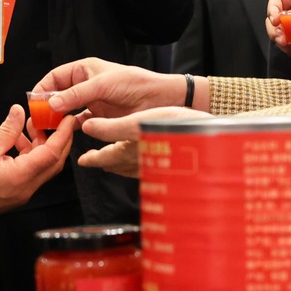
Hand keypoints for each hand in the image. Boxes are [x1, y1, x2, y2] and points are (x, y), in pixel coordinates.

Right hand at [0, 104, 76, 228]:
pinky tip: (19, 142)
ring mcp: (25, 191)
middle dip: (59, 139)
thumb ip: (6, 131)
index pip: (52, 153)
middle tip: (55, 120)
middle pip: (55, 161)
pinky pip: (34, 171)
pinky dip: (32, 155)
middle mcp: (28, 186)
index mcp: (21, 175)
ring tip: (31, 127)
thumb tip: (19, 112)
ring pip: (44, 166)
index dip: (63, 134)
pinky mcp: (19, 192)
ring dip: (43, 146)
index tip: (68, 119)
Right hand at [36, 57, 187, 120]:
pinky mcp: (99, 116)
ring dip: (57, 117)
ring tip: (48, 127)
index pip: (55, 77)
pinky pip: (79, 121)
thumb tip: (51, 104)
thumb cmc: (134, 83)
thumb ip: (76, 95)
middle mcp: (85, 85)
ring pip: (67, 109)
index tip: (34, 101)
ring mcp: (92, 101)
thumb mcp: (101, 85)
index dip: (43, 87)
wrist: (158, 98)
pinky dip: (71, 126)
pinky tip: (66, 131)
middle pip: (58, 94)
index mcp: (84, 69)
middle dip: (47, 105)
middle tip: (38, 117)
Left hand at [76, 105, 204, 176]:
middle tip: (93, 159)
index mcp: (129, 153)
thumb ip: (110, 128)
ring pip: (130, 168)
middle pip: (116, 165)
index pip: (104, 158)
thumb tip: (88, 128)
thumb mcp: (137, 123)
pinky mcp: (169, 165)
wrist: (208, 138)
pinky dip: (137, 164)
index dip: (91, 159)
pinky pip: (146, 168)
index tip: (82, 161)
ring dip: (119, 163)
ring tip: (114, 159)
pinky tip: (143, 159)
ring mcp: (155, 167)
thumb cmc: (173, 128)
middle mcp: (140, 164)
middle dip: (104, 161)